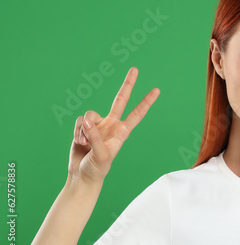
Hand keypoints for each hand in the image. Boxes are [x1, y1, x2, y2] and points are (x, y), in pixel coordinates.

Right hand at [68, 67, 159, 183]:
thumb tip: (88, 121)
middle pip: (120, 100)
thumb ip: (95, 137)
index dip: (146, 102)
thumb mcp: (101, 155)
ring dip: (85, 129)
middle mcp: (112, 124)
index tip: (157, 90)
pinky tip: (79, 142)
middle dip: (127, 85)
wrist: (82, 175)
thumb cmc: (97, 168)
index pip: (137, 114)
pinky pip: (79, 121)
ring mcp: (98, 124)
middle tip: (135, 69)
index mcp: (122, 132)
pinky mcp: (84, 126)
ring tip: (84, 143)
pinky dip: (77, 132)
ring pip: (91, 114)